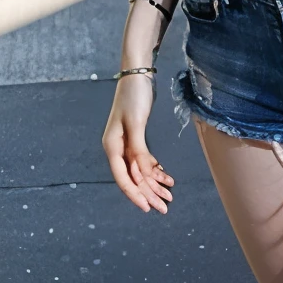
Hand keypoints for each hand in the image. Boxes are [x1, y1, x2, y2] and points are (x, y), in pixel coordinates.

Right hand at [102, 73, 174, 212]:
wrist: (138, 75)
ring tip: (170, 196)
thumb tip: (144, 175)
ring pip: (141, 171)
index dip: (135, 194)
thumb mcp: (136, 124)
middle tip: (165, 207)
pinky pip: (146, 160)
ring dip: (155, 184)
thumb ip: (139, 151)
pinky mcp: (137, 138)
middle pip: (134, 177)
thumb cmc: (133, 97)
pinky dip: (156, 169)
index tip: (147, 208)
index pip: (123, 178)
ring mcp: (127, 144)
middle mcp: (118, 148)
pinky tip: (168, 178)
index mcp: (112, 147)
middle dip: (149, 193)